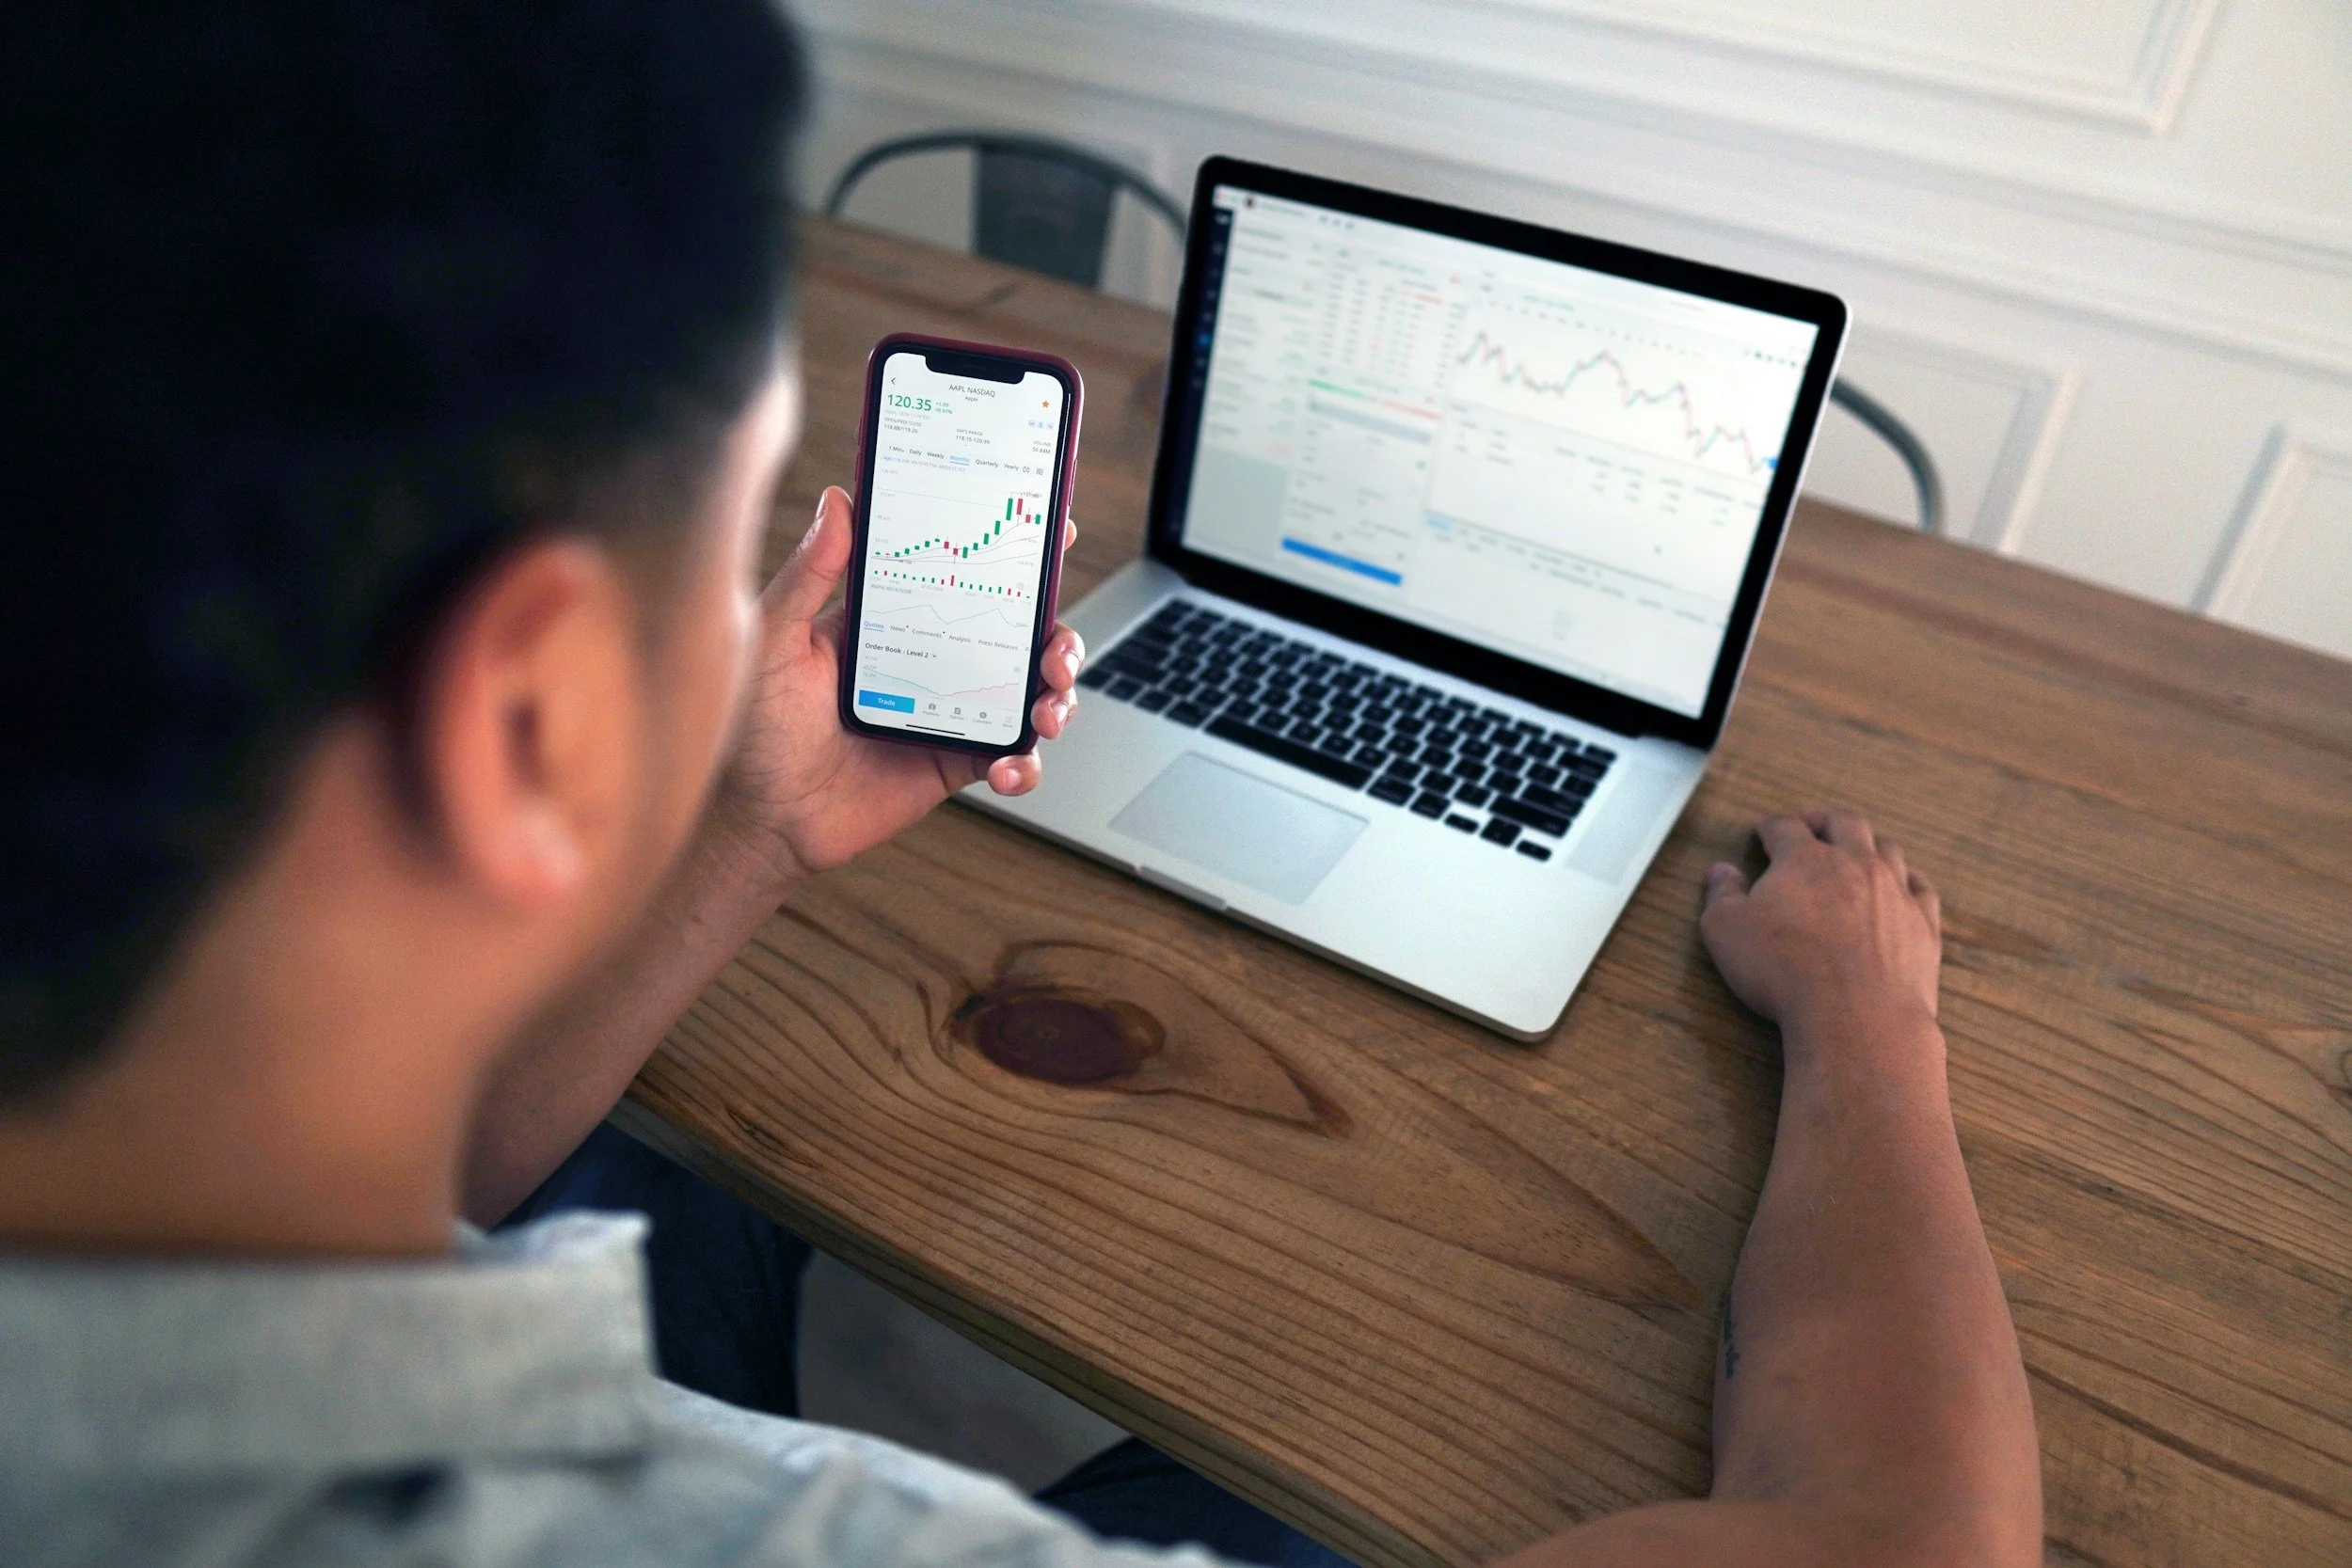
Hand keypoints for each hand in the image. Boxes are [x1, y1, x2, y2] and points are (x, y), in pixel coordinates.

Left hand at [713, 485, 1082, 886]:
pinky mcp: (958, 761)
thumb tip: (838, 502)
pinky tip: (1008, 769)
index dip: (1015, 552)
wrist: (765, 818)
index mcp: (898, 617)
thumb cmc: (758, 727)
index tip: (1051, 533)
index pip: (967, 571)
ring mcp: (952, 710)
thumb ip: (809, 573)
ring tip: (1048, 711)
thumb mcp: (775, 638)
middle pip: (1020, 632)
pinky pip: (1013, 758)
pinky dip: (1026, 764)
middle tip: (1056, 649)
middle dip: (1058, 634)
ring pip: (1031, 690)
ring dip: (1058, 695)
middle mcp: (935, 657)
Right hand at [1699, 809, 1941, 1048]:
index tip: (1762, 829)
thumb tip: (1721, 871)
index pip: (1785, 828)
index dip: (1770, 826)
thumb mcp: (1726, 932)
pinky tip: (1904, 884)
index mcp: (1804, 859)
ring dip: (1869, 843)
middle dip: (1824, 819)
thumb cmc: (1784, 971)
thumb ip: (1721, 896)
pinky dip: (1909, 879)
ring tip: (1858, 848)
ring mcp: (1895, 891)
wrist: (1856, 1016)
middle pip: (1844, 823)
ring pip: (1887, 849)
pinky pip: (1921, 888)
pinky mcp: (1923, 923)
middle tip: (1811, 822)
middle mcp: (1855, 863)